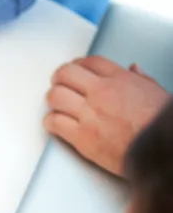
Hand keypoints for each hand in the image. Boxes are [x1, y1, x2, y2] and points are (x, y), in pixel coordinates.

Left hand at [45, 56, 169, 175]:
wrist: (162, 151)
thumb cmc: (162, 125)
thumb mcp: (159, 93)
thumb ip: (142, 80)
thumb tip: (134, 69)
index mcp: (121, 80)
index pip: (89, 62)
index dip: (78, 64)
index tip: (75, 70)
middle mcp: (101, 93)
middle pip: (66, 73)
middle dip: (60, 78)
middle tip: (59, 85)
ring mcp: (89, 114)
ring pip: (54, 96)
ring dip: (53, 99)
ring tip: (57, 105)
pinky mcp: (82, 137)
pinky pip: (54, 122)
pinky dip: (50, 122)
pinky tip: (56, 124)